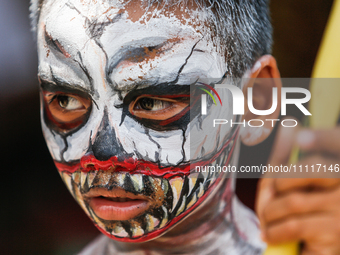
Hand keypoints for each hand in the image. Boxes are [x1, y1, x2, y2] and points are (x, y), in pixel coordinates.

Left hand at [256, 123, 339, 254]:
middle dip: (278, 183)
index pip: (338, 143)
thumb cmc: (295, 210)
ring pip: (295, 200)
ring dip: (270, 212)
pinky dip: (274, 231)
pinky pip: (295, 225)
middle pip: (311, 169)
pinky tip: (270, 235)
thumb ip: (284, 156)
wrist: (305, 248)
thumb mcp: (285, 181)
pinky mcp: (339, 233)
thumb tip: (289, 125)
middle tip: (270, 197)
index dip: (323, 138)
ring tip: (268, 220)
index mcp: (337, 164)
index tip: (300, 135)